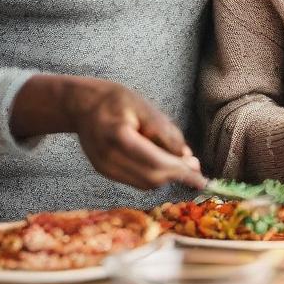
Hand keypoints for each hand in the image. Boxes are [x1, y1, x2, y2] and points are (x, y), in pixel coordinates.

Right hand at [64, 79, 205, 190]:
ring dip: (167, 178)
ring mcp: (103, 167)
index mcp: (118, 137)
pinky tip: (165, 163)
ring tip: (184, 165)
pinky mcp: (104, 171)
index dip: (181, 172)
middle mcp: (108, 157)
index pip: (156, 163)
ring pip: (144, 183)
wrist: (83, 104)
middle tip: (197, 168)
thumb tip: (186, 157)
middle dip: (177, 176)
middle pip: (151, 178)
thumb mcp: (145, 107)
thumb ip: (166, 132)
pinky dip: (153, 175)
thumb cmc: (116, 101)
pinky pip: (135, 180)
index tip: (201, 178)